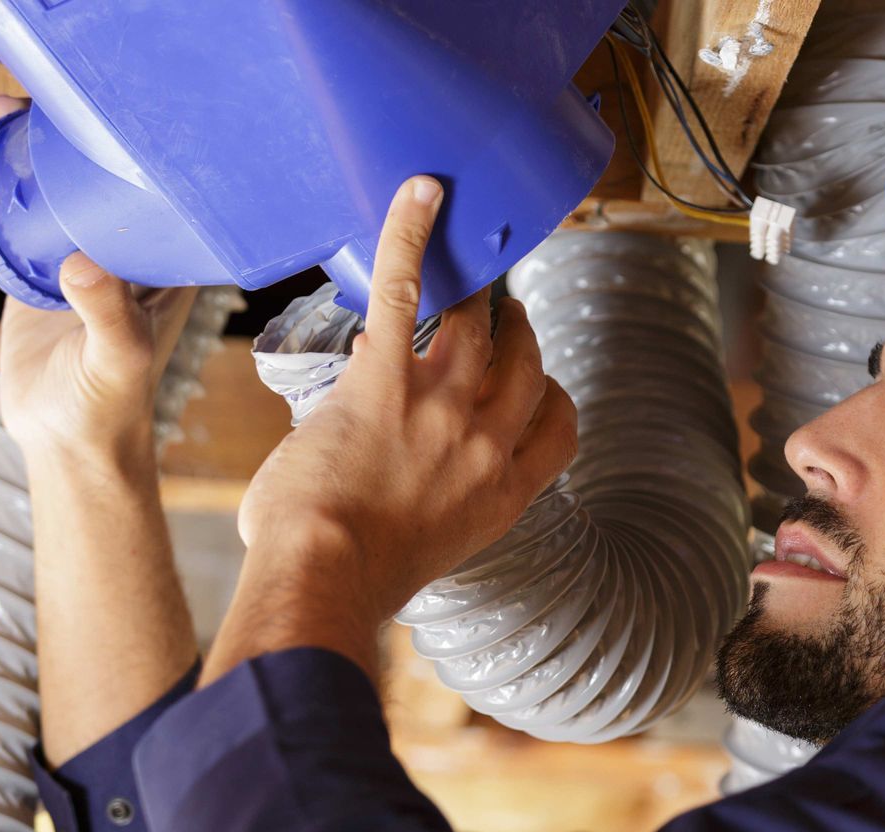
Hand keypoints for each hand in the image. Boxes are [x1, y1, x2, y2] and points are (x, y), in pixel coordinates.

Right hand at [0, 96, 197, 471]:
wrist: (66, 439)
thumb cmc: (112, 404)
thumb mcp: (119, 356)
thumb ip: (108, 313)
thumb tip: (82, 265)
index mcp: (167, 269)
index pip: (161, 196)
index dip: (135, 152)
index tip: (101, 112)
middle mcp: (130, 258)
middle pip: (106, 184)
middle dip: (76, 140)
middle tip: (36, 99)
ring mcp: (83, 261)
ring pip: (60, 196)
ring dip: (35, 156)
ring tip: (3, 114)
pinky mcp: (40, 273)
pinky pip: (22, 219)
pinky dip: (4, 189)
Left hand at [235, 175, 576, 622]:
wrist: (325, 576)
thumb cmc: (353, 581)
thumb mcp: (418, 548)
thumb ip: (422, 498)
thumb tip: (369, 460)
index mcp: (503, 495)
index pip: (559, 430)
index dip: (550, 395)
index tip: (534, 381)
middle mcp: (486, 446)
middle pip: (526, 366)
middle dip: (516, 334)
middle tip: (497, 313)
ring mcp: (442, 407)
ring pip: (479, 326)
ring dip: (474, 294)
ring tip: (462, 272)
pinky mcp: (386, 377)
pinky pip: (406, 291)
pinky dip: (412, 236)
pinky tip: (417, 196)